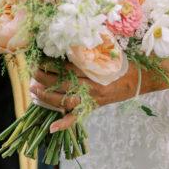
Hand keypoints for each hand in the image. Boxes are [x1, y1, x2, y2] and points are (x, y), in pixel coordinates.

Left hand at [30, 60, 145, 131]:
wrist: (137, 79)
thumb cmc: (120, 63)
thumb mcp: (106, 52)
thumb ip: (88, 49)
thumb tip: (67, 41)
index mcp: (95, 71)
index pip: (69, 69)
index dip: (52, 65)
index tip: (40, 59)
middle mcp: (92, 87)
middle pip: (64, 84)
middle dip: (45, 79)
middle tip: (32, 72)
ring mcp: (91, 100)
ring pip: (66, 101)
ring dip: (47, 97)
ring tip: (34, 89)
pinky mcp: (92, 108)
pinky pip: (77, 118)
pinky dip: (64, 124)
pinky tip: (52, 127)